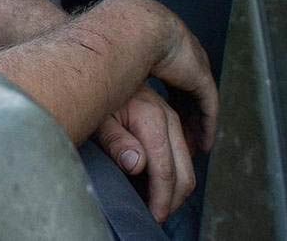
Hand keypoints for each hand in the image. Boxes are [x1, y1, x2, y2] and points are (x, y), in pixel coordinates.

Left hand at [94, 85, 196, 221]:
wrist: (101, 71)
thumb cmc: (97, 98)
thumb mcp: (98, 119)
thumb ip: (116, 142)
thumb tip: (136, 165)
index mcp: (152, 118)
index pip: (165, 169)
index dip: (161, 198)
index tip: (154, 215)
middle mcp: (168, 117)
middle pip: (185, 170)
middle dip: (174, 198)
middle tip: (157, 214)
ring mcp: (172, 117)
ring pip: (189, 163)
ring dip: (178, 188)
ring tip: (158, 203)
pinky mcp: (171, 120)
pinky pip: (184, 152)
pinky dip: (179, 173)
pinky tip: (161, 183)